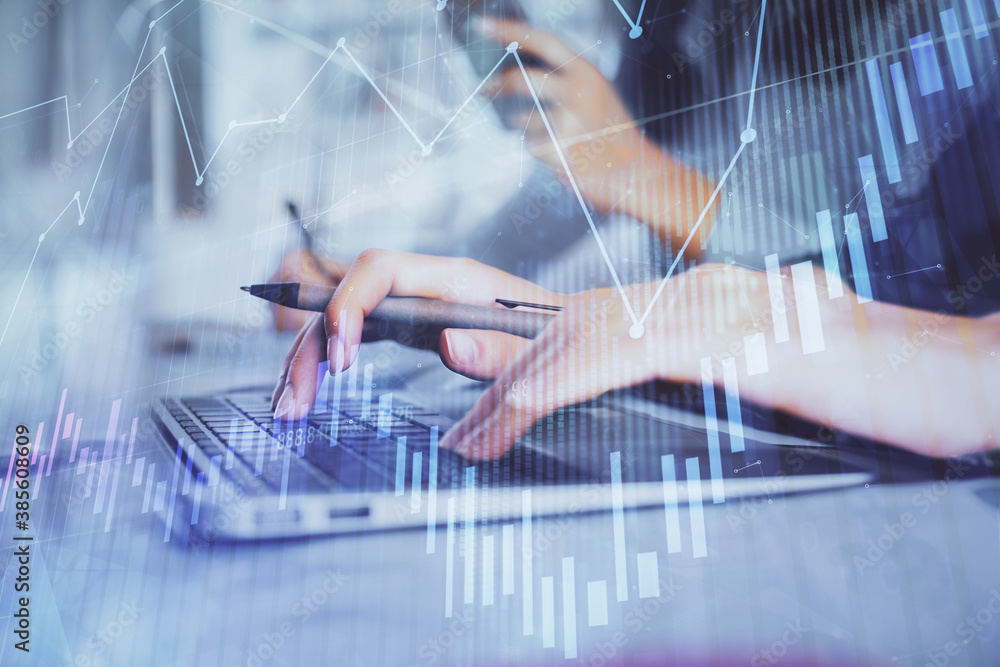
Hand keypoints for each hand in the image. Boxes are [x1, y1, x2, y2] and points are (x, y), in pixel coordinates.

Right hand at [270, 249, 563, 419]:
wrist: (575, 337)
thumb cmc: (558, 340)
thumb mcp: (538, 351)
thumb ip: (498, 351)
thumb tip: (448, 345)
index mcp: (455, 280)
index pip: (380, 270)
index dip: (349, 305)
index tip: (341, 357)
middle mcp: (426, 286)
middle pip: (346, 297)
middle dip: (312, 344)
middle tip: (296, 402)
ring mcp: (413, 305)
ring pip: (341, 318)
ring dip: (306, 359)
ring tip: (287, 408)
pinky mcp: (409, 327)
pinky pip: (354, 336)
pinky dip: (324, 364)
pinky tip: (306, 395)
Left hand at [440, 259, 999, 460]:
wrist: (950, 378)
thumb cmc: (865, 392)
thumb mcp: (765, 383)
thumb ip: (704, 375)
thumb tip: (664, 390)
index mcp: (699, 305)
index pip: (592, 320)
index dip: (528, 348)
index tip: (484, 391)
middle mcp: (697, 295)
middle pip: (573, 323)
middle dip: (505, 369)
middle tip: (460, 420)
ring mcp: (712, 309)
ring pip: (583, 336)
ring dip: (516, 386)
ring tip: (472, 437)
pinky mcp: (728, 336)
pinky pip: (620, 353)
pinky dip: (559, 381)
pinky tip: (522, 408)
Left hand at [479, 19, 716, 248]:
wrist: (639, 173)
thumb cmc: (612, 135)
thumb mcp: (595, 95)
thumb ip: (562, 81)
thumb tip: (512, 75)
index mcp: (588, 73)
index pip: (543, 41)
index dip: (510, 30)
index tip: (483, 26)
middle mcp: (579, 93)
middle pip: (521, 79)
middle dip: (497, 84)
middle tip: (486, 88)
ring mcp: (568, 123)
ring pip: (523, 120)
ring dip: (527, 128)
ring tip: (549, 135)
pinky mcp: (560, 152)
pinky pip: (532, 147)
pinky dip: (540, 151)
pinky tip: (563, 155)